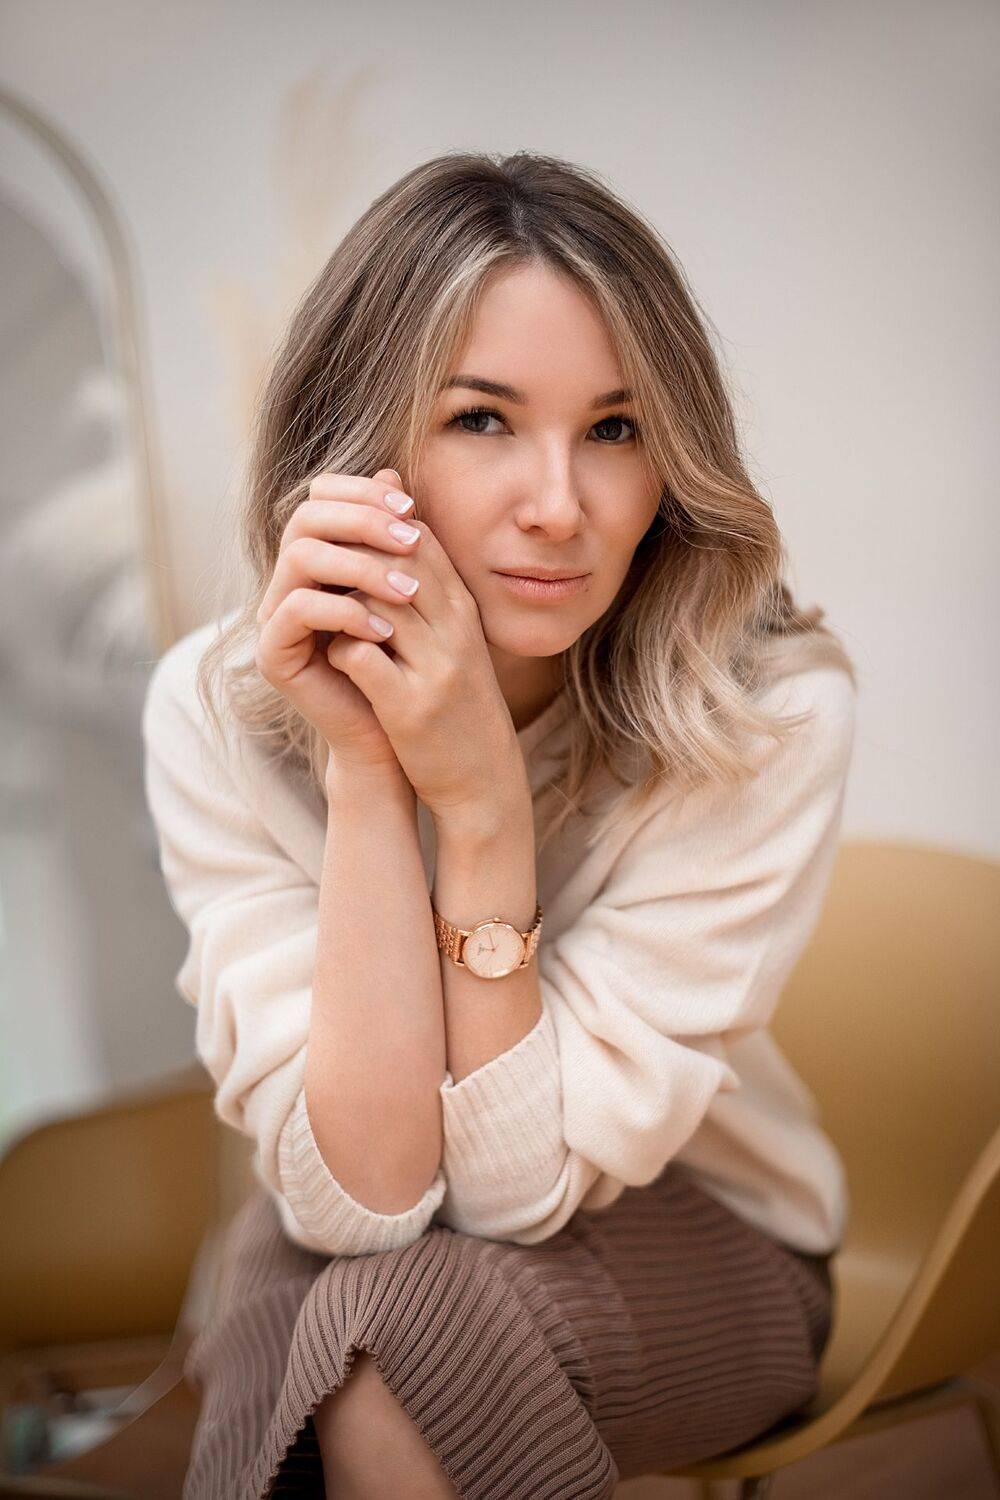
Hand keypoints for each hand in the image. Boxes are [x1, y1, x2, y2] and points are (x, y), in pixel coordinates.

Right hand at [253, 466, 426, 772]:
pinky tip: (383, 628)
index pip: (322, 497)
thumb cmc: (404, 661)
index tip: (413, 508)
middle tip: (414, 539)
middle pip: (306, 516)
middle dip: (364, 521)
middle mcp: (287, 580)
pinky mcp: (272, 652)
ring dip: (360, 565)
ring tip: (408, 591)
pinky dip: (344, 611)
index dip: (363, 493)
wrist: (392, 735)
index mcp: (316, 557)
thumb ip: (397, 537)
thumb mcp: (408, 589)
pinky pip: (297, 610)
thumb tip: (394, 472)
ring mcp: (273, 615)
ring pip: (300, 557)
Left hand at [322, 504, 528, 825]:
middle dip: (350, 556)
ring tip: (319, 609)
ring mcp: (435, 668)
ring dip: (339, 600)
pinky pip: (359, 657)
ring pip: (374, 603)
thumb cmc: (457, 699)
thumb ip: (426, 582)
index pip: (418, 540)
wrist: (482, 776)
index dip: (372, 529)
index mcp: (463, 610)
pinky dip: (337, 648)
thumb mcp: (451, 635)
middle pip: (396, 561)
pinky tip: (330, 653)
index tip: (338, 539)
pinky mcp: (410, 708)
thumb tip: (395, 511)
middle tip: (316, 565)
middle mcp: (455, 631)